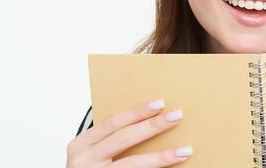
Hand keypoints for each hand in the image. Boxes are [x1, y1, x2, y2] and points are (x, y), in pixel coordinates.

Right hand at [66, 99, 191, 167]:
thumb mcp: (90, 153)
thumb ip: (109, 139)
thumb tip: (147, 122)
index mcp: (81, 144)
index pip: (113, 123)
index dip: (137, 112)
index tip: (159, 104)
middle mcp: (84, 160)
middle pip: (125, 139)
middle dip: (153, 126)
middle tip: (176, 116)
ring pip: (133, 164)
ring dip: (162, 156)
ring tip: (184, 150)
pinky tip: (172, 167)